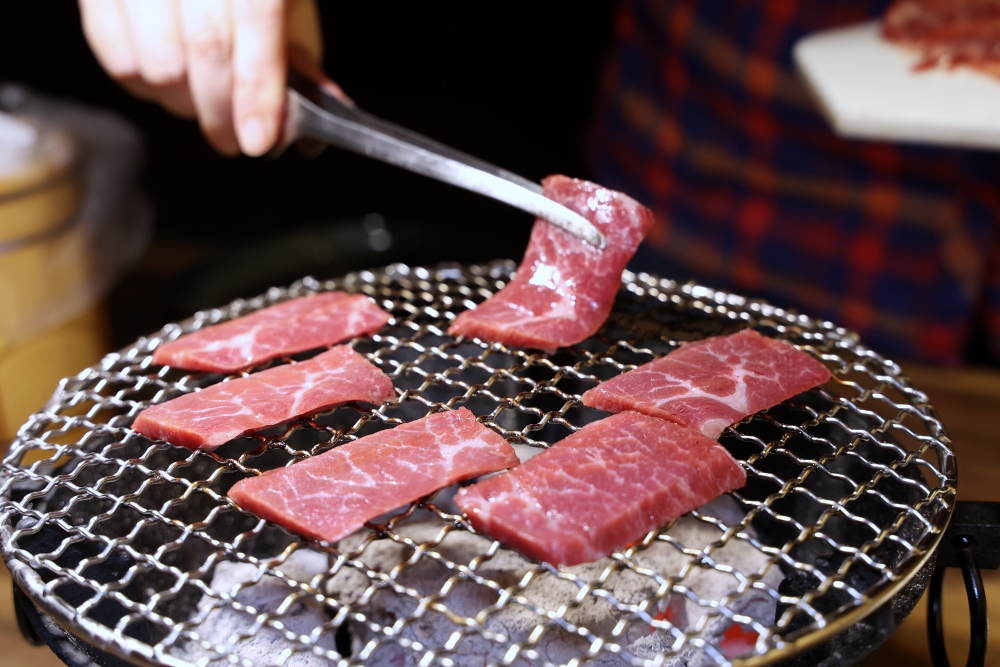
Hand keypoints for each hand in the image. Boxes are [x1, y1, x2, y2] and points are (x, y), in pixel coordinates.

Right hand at [78, 0, 339, 155]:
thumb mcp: (288, 4)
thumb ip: (298, 57)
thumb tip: (312, 122)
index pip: (256, 20)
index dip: (257, 89)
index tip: (258, 140)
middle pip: (206, 46)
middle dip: (222, 113)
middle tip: (231, 140)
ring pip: (156, 62)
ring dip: (182, 103)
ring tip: (199, 103)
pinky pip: (115, 56)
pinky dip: (144, 86)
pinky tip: (165, 79)